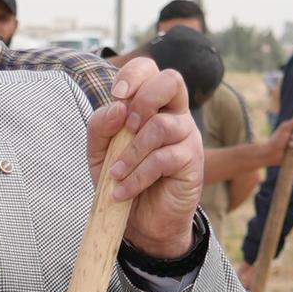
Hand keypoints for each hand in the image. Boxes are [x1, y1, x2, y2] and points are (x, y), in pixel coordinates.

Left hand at [86, 53, 206, 259]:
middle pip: (171, 80)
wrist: (140, 222)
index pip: (150, 69)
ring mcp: (186, 137)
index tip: (117, 95)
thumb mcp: (100, 152)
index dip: (134, 73)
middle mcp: (174, 114)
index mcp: (153, 105)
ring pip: (161, 125)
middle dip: (142, 99)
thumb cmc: (123, 180)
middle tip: (126, 128)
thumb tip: (118, 108)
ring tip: (115, 174)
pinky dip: (136, 176)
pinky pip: (163, 159)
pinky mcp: (192, 162)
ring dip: (131, 152)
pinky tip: (122, 191)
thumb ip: (101, 127)